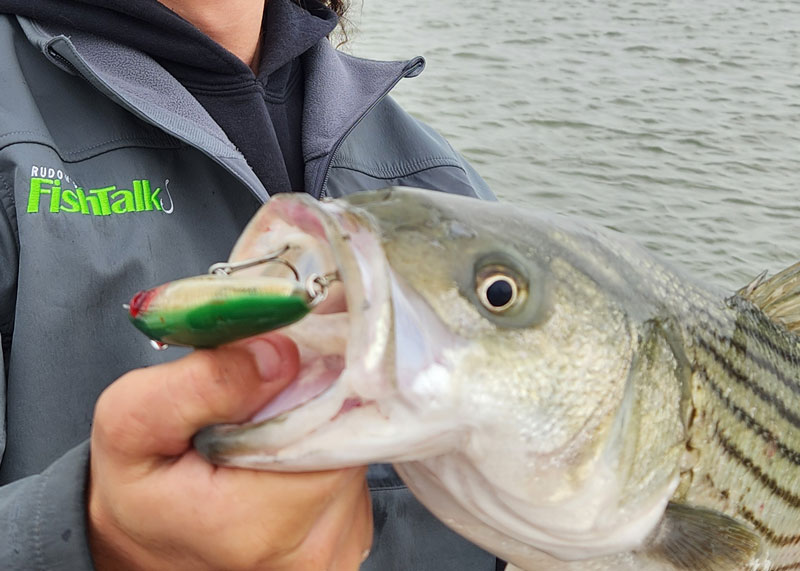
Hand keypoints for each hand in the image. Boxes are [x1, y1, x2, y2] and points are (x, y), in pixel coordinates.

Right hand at [88, 334, 371, 570]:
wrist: (148, 539)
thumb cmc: (140, 482)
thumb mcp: (133, 418)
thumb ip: (202, 382)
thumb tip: (281, 353)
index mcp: (258, 525)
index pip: (332, 426)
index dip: (310, 381)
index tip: (276, 365)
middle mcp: (310, 551)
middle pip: (351, 436)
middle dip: (313, 401)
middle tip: (263, 398)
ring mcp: (337, 551)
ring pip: (358, 451)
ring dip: (321, 427)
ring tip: (270, 430)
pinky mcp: (351, 540)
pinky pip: (356, 474)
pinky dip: (326, 453)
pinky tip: (286, 456)